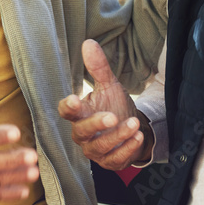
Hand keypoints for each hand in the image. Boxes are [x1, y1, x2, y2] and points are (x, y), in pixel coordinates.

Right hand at [58, 40, 153, 169]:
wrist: (133, 127)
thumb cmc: (114, 106)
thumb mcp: (109, 86)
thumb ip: (98, 68)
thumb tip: (89, 43)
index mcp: (80, 114)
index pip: (66, 112)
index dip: (69, 107)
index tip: (74, 99)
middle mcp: (83, 134)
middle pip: (81, 132)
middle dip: (96, 124)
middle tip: (113, 116)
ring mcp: (95, 150)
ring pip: (100, 148)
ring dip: (117, 136)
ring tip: (134, 124)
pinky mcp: (110, 161)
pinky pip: (115, 159)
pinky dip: (127, 149)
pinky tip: (137, 137)